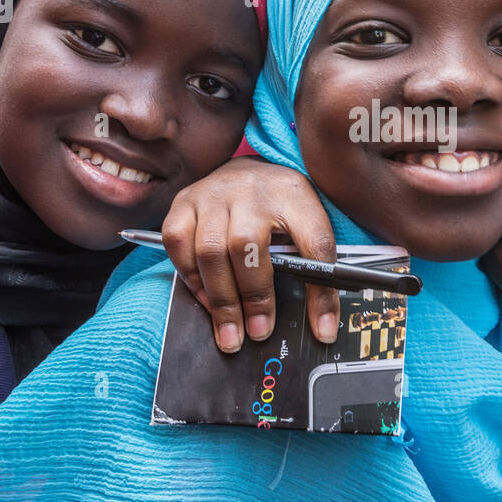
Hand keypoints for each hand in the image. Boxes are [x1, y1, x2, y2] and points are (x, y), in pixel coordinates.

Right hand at [160, 155, 339, 353]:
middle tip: (258, 332)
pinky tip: (205, 297)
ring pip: (210, 249)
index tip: (323, 328)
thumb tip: (323, 328)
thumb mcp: (308, 225)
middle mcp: (252, 189)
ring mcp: (214, 193)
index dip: (320, 291)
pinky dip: (190, 277)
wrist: (251, 170)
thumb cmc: (281, 206)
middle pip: (247, 246)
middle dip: (252, 297)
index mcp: (295, 195)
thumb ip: (316, 269)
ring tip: (231, 330)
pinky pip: (178, 243)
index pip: (314, 242)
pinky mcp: (185, 201)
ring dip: (220, 297)